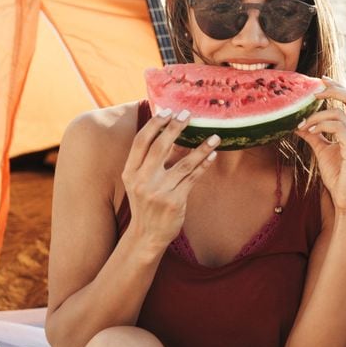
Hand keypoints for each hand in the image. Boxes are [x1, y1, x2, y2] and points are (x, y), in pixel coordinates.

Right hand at [122, 108, 218, 250]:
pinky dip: (204, 164)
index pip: (141, 142)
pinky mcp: (174, 201)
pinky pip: (193, 178)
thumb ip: (147, 161)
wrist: (146, 235)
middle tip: (188, 114)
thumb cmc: (146, 203)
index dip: (154, 124)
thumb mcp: (138, 181)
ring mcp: (159, 191)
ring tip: (215, 136)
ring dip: (201, 148)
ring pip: (183, 163)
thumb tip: (168, 132)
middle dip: (175, 128)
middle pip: (160, 147)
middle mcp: (142, 180)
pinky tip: (213, 155)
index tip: (168, 111)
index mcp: (130, 172)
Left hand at [295, 77, 345, 214]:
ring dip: (317, 114)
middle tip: (312, 91)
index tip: (320, 80)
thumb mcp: (322, 151)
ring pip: (340, 112)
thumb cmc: (339, 177)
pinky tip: (309, 131)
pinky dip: (321, 125)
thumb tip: (298, 124)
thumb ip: (314, 135)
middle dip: (333, 89)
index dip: (337, 87)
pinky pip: (338, 127)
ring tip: (302, 123)